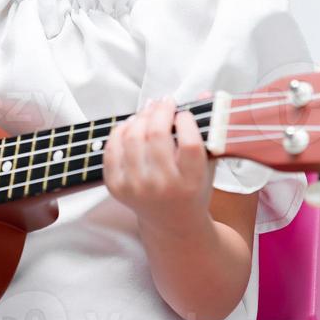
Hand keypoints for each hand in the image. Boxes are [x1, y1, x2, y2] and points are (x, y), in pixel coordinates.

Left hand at [103, 94, 215, 233]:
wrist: (173, 224)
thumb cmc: (193, 190)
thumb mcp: (207, 166)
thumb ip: (207, 131)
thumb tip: (203, 94)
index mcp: (191, 183)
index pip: (189, 144)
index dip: (186, 121)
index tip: (184, 113)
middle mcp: (163, 187)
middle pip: (156, 135)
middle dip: (160, 111)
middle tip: (164, 102)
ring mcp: (136, 188)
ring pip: (132, 137)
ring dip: (140, 116)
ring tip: (148, 110)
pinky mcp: (116, 187)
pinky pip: (112, 148)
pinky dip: (121, 130)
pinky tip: (132, 124)